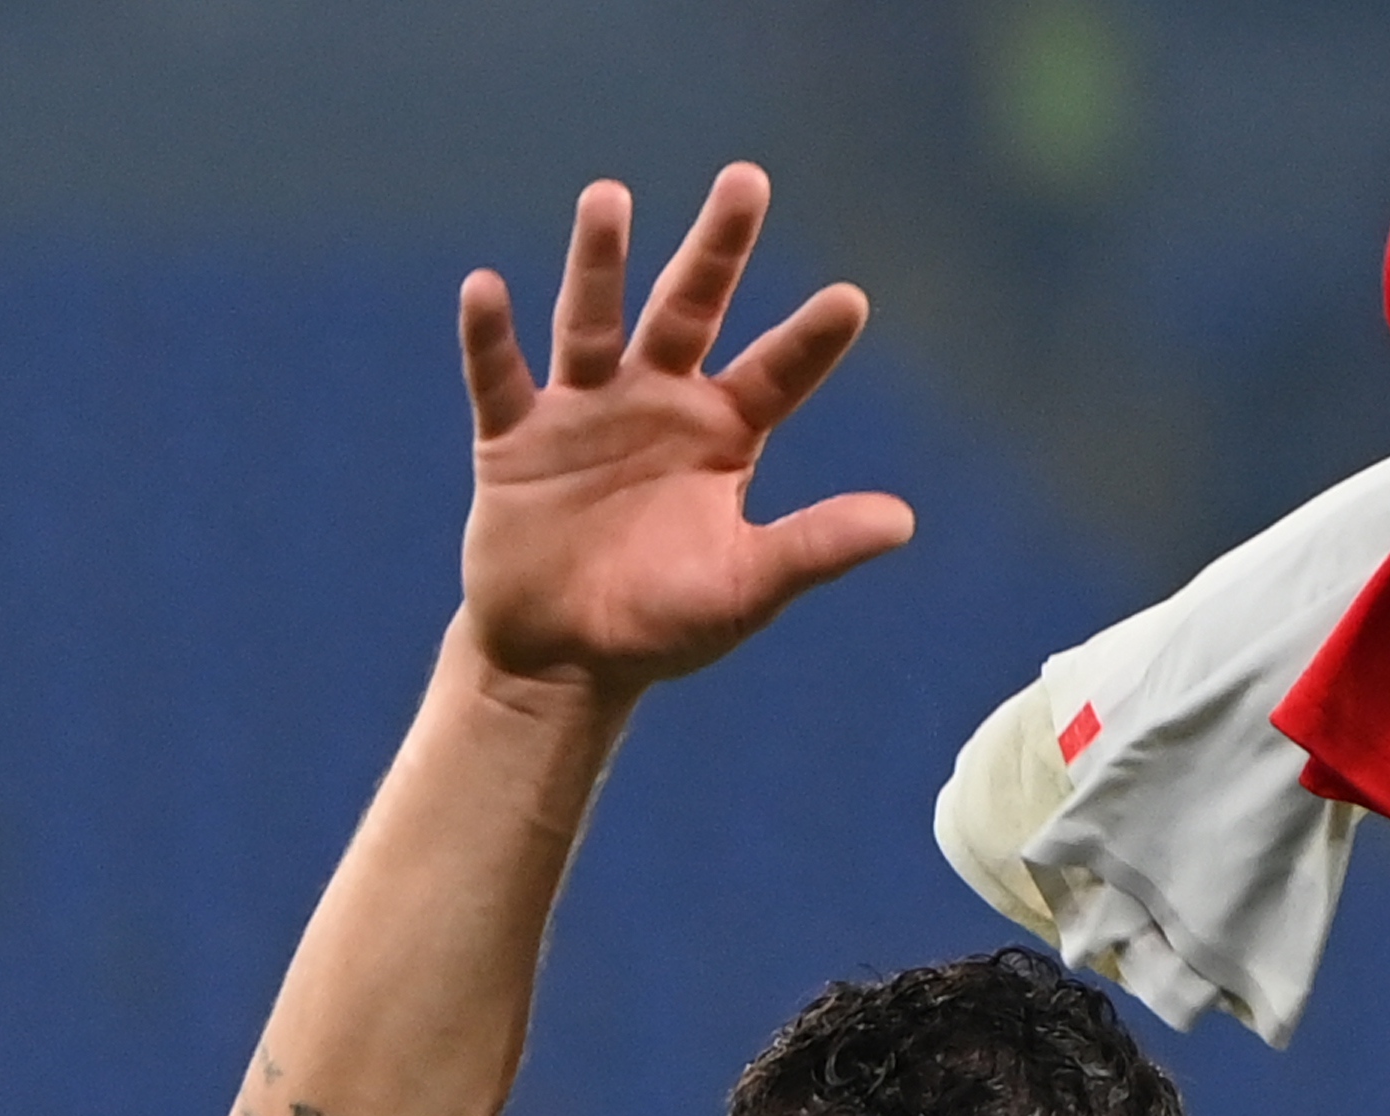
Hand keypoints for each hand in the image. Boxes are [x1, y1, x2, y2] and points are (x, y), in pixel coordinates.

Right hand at [456, 165, 915, 704]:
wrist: (563, 662)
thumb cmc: (663, 626)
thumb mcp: (746, 589)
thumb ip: (814, 547)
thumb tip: (903, 521)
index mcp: (724, 433)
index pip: (777, 373)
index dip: (811, 341)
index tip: (851, 301)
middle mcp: (658, 401)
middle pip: (692, 308)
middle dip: (718, 248)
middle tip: (748, 180)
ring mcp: (584, 411)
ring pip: (593, 322)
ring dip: (599, 263)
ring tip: (609, 198)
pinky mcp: (515, 439)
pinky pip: (501, 378)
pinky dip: (490, 336)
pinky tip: (486, 288)